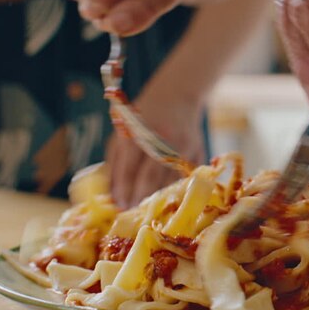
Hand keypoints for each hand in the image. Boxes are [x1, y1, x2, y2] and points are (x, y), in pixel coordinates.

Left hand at [105, 89, 205, 208]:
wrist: (178, 95)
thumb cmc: (144, 116)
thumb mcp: (123, 131)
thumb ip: (115, 162)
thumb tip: (111, 195)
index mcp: (139, 132)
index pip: (129, 168)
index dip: (123, 190)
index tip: (119, 207)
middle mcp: (162, 139)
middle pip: (150, 177)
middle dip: (139, 198)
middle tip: (132, 214)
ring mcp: (183, 145)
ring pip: (169, 180)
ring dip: (157, 198)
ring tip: (147, 211)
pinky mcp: (197, 150)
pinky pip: (185, 176)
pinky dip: (176, 189)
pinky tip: (169, 200)